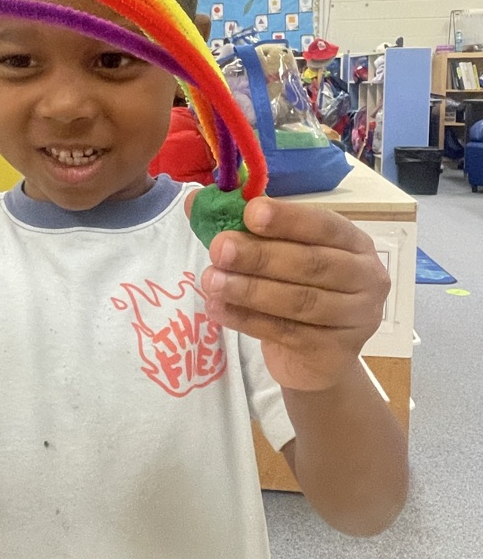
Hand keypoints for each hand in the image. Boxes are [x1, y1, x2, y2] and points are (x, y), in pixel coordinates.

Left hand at [190, 194, 389, 391]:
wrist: (313, 356)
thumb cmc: (296, 288)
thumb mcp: (276, 253)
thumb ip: (242, 227)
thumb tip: (194, 202)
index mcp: (354, 242)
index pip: (324, 225)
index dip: (288, 219)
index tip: (250, 213)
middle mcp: (365, 277)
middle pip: (311, 263)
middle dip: (260, 255)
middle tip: (219, 249)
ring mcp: (356, 318)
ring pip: (299, 301)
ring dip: (250, 290)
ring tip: (210, 281)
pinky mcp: (335, 352)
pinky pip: (286, 333)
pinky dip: (247, 320)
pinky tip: (217, 309)